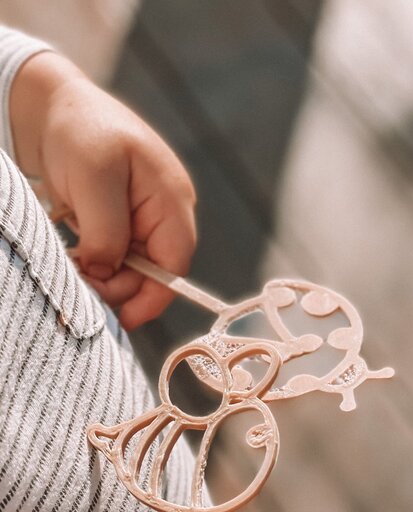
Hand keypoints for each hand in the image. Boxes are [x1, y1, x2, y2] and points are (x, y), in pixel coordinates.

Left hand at [10, 51, 195, 328]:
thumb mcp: (93, 180)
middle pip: (152, 273)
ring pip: (131, 269)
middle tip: (79, 283)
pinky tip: (77, 260)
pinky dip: (97, 266)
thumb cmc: (80, 130)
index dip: (153, 296)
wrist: (52, 105)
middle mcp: (165, 214)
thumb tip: (105, 274)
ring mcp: (144, 219)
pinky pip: (117, 258)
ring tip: (73, 268)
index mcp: (172, 200)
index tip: (123, 318)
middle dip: (119, 286)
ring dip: (104, 277)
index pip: (174, 264)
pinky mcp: (122, 223)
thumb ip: (106, 231)